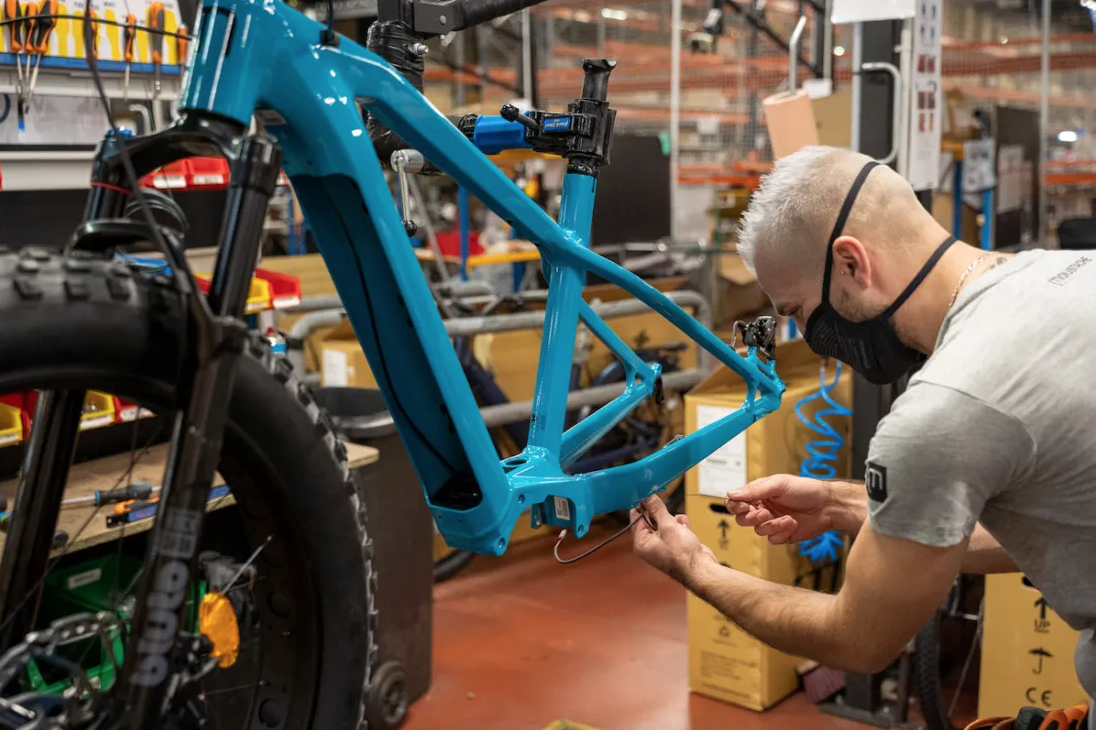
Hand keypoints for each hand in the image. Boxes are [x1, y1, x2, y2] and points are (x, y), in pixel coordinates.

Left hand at [631, 495, 714, 583]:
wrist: (701, 569)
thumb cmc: (682, 554)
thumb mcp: (668, 526)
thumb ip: (657, 509)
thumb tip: (647, 496)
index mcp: (641, 542)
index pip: (636, 517)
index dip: (642, 504)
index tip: (649, 492)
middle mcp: (649, 544)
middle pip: (651, 518)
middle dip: (662, 513)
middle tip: (668, 511)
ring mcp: (662, 544)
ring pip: (664, 521)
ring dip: (673, 519)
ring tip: (680, 524)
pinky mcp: (674, 544)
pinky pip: (674, 528)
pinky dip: (680, 525)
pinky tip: (686, 528)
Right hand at [725, 475, 841, 543]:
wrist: (828, 506)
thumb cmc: (804, 490)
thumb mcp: (778, 484)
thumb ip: (754, 490)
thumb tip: (730, 493)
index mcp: (758, 494)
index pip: (735, 502)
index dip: (735, 506)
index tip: (744, 506)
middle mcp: (762, 508)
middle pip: (742, 519)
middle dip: (752, 518)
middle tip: (765, 513)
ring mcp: (771, 522)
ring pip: (758, 531)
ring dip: (772, 525)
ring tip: (788, 519)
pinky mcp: (782, 534)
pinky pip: (772, 539)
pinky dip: (782, 532)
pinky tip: (793, 524)